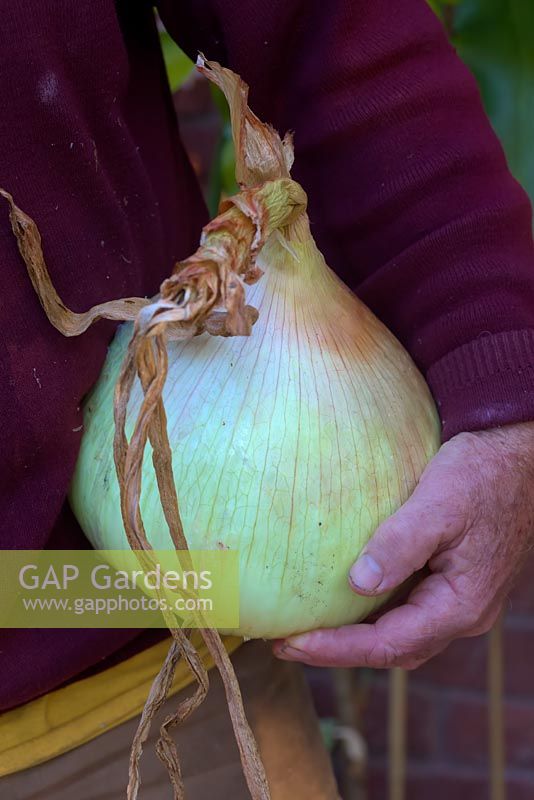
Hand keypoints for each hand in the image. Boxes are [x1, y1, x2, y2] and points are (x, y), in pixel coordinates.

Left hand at [273, 422, 533, 668]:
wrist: (520, 457)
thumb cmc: (484, 474)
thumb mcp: (439, 504)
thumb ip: (401, 545)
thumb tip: (357, 584)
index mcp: (461, 605)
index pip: (390, 644)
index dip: (338, 649)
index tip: (291, 643)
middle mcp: (461, 614)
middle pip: (393, 650)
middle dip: (339, 652)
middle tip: (286, 643)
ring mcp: (458, 600)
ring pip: (400, 633)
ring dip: (354, 637)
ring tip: (307, 629)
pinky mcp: (451, 582)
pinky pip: (406, 610)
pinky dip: (372, 614)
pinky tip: (344, 599)